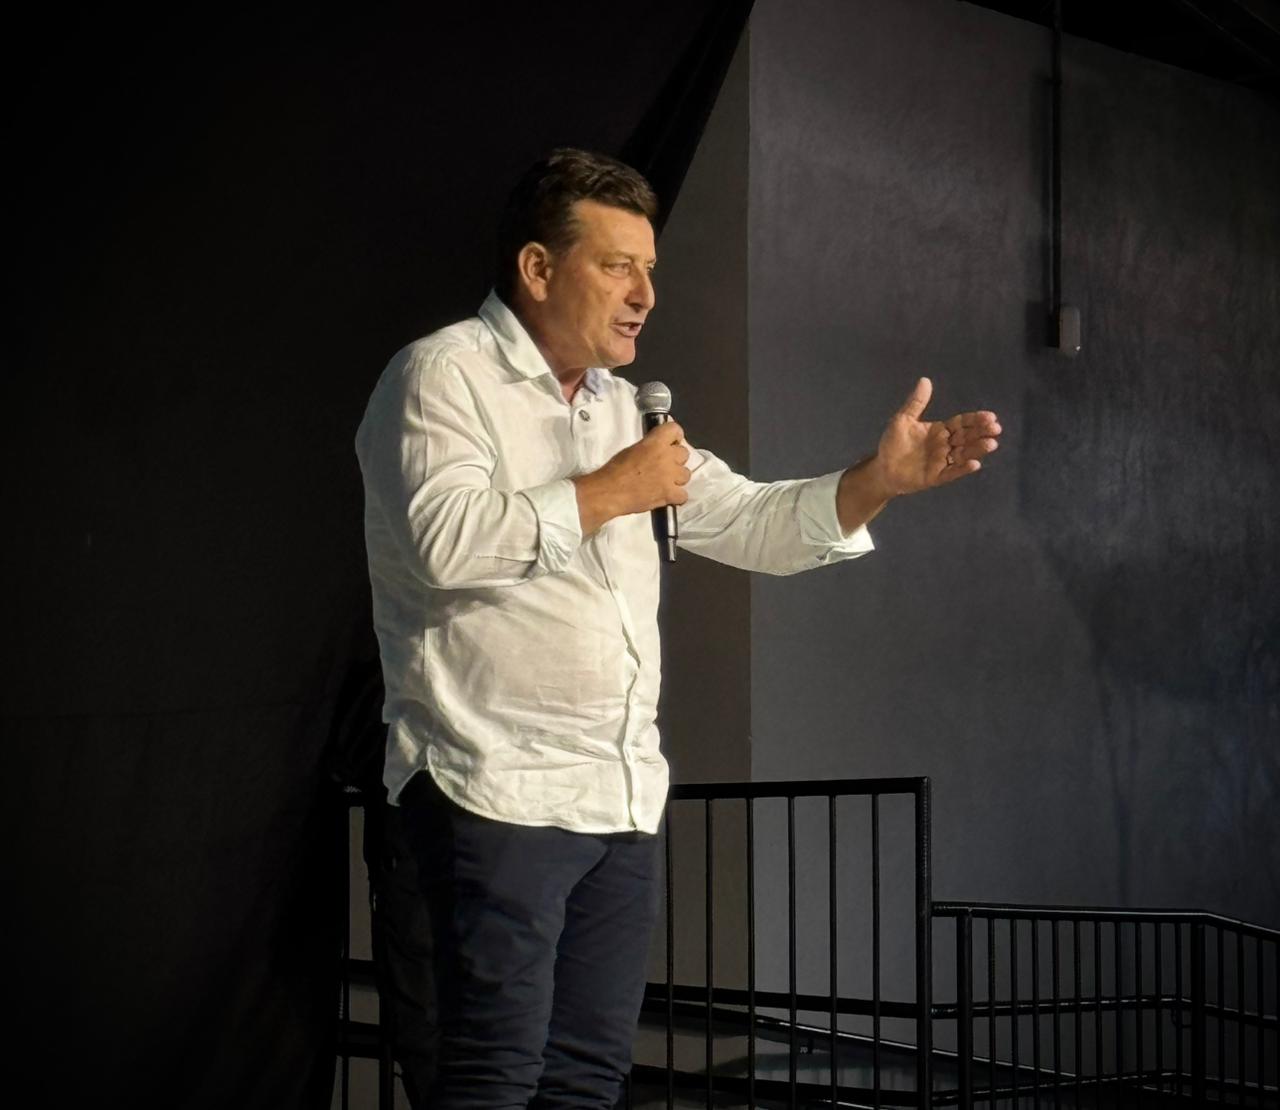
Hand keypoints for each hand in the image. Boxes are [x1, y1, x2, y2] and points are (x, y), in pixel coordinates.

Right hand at [572, 420, 690, 533]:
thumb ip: (649, 447)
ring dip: (678, 478)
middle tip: (665, 465)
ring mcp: (670, 476)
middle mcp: (666, 456)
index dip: (675, 437)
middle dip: (676, 459)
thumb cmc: (614, 471)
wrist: (608, 491)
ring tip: (666, 482)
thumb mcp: (631, 449)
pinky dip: (677, 497)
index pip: (675, 430)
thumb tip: (655, 450)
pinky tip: (668, 496)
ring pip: (686, 474)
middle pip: (684, 454)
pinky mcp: (669, 494)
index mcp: (655, 442)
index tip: (672, 442)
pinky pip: (683, 495)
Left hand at [872, 377, 1000, 496]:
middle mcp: (945, 445)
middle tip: (996, 428)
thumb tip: (925, 380)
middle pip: (967, 437)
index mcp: (940, 430)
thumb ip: (916, 402)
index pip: (961, 423)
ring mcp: (942, 461)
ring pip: (964, 454)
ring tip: (991, 444)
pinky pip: (952, 472)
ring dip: (977, 449)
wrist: (882, 468)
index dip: (975, 419)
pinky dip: (962, 469)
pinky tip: (974, 464)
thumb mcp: (902, 419)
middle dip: (981, 433)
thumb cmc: (893, 443)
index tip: (990, 416)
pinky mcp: (936, 476)